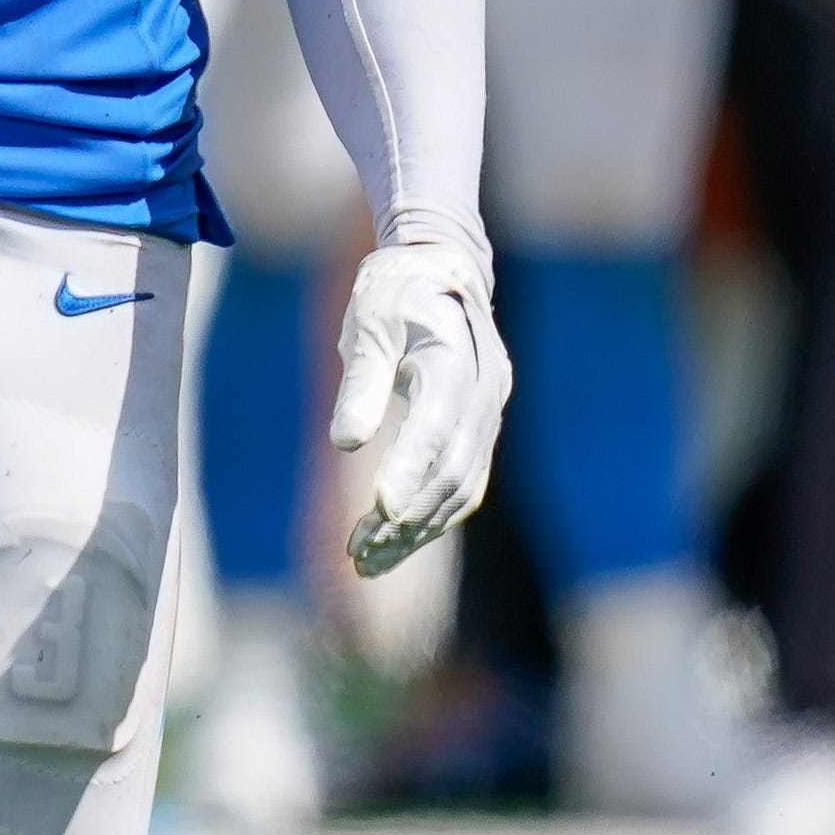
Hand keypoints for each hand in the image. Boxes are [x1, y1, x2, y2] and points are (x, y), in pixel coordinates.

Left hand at [335, 228, 510, 578]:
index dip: (410, 469)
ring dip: (417, 529)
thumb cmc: (394, 294)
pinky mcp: (480, 433)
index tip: (381, 508)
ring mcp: (489, 416)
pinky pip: (462, 485)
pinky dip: (430, 518)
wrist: (441, 273)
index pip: (437, 425)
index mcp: (457, 358)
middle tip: (358, 550)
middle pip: (452, 467)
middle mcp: (484, 393)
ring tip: (365, 561)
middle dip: (407, 514)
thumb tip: (345, 442)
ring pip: (461, 486)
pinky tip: (391, 544)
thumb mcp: (367, 320)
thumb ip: (360, 379)